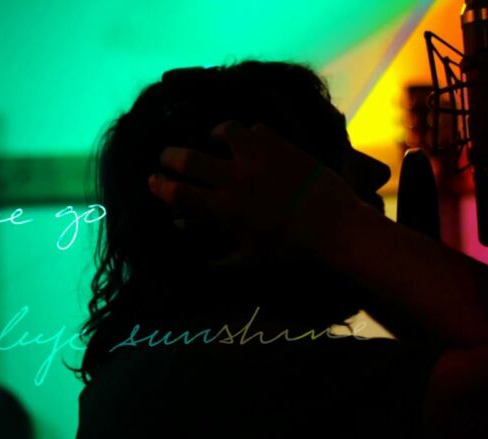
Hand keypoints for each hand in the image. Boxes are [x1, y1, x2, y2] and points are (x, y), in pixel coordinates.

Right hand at [148, 120, 361, 265]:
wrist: (335, 227)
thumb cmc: (291, 250)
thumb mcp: (251, 260)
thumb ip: (218, 260)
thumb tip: (194, 260)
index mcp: (224, 210)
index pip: (179, 194)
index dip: (159, 186)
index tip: (151, 180)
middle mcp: (235, 178)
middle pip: (189, 159)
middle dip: (171, 156)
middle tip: (166, 155)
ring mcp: (258, 157)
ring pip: (224, 131)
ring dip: (214, 134)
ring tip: (213, 138)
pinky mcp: (280, 144)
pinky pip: (256, 128)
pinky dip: (249, 133)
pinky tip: (251, 140)